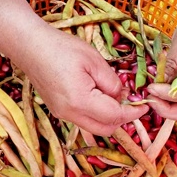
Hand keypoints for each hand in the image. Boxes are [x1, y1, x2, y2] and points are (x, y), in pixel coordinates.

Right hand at [19, 29, 148, 135]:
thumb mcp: (94, 60)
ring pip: (94, 127)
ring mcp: (62, 114)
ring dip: (109, 117)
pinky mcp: (58, 110)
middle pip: (105, 129)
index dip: (133, 113)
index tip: (145, 106)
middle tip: (133, 102)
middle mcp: (70, 114)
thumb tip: (123, 96)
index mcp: (80, 101)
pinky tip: (100, 96)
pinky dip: (96, 114)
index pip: (114, 116)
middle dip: (122, 119)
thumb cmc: (62, 48)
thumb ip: (112, 82)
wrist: (30, 46)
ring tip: (116, 96)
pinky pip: (83, 119)